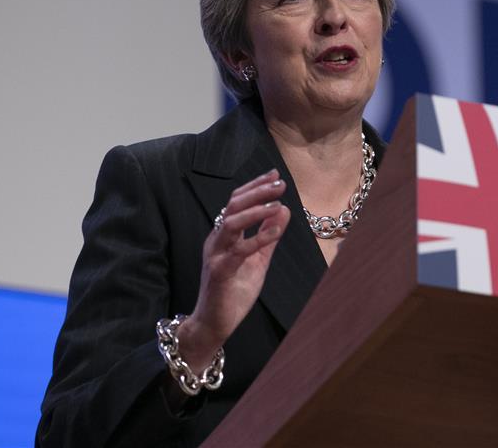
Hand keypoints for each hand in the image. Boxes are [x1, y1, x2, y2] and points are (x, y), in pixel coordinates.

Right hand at [178, 169, 289, 370]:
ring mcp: (216, 255)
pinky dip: (259, 238)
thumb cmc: (233, 291)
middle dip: (258, 192)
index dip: (255, 186)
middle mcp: (217, 240)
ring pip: (232, 223)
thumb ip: (269, 235)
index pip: (237, 202)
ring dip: (256, 210)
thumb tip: (283, 209)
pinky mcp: (220, 272)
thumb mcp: (258, 259)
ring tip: (277, 202)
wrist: (214, 324)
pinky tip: (276, 230)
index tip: (275, 175)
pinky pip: (239, 250)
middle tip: (280, 184)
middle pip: (233, 206)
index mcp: (224, 235)